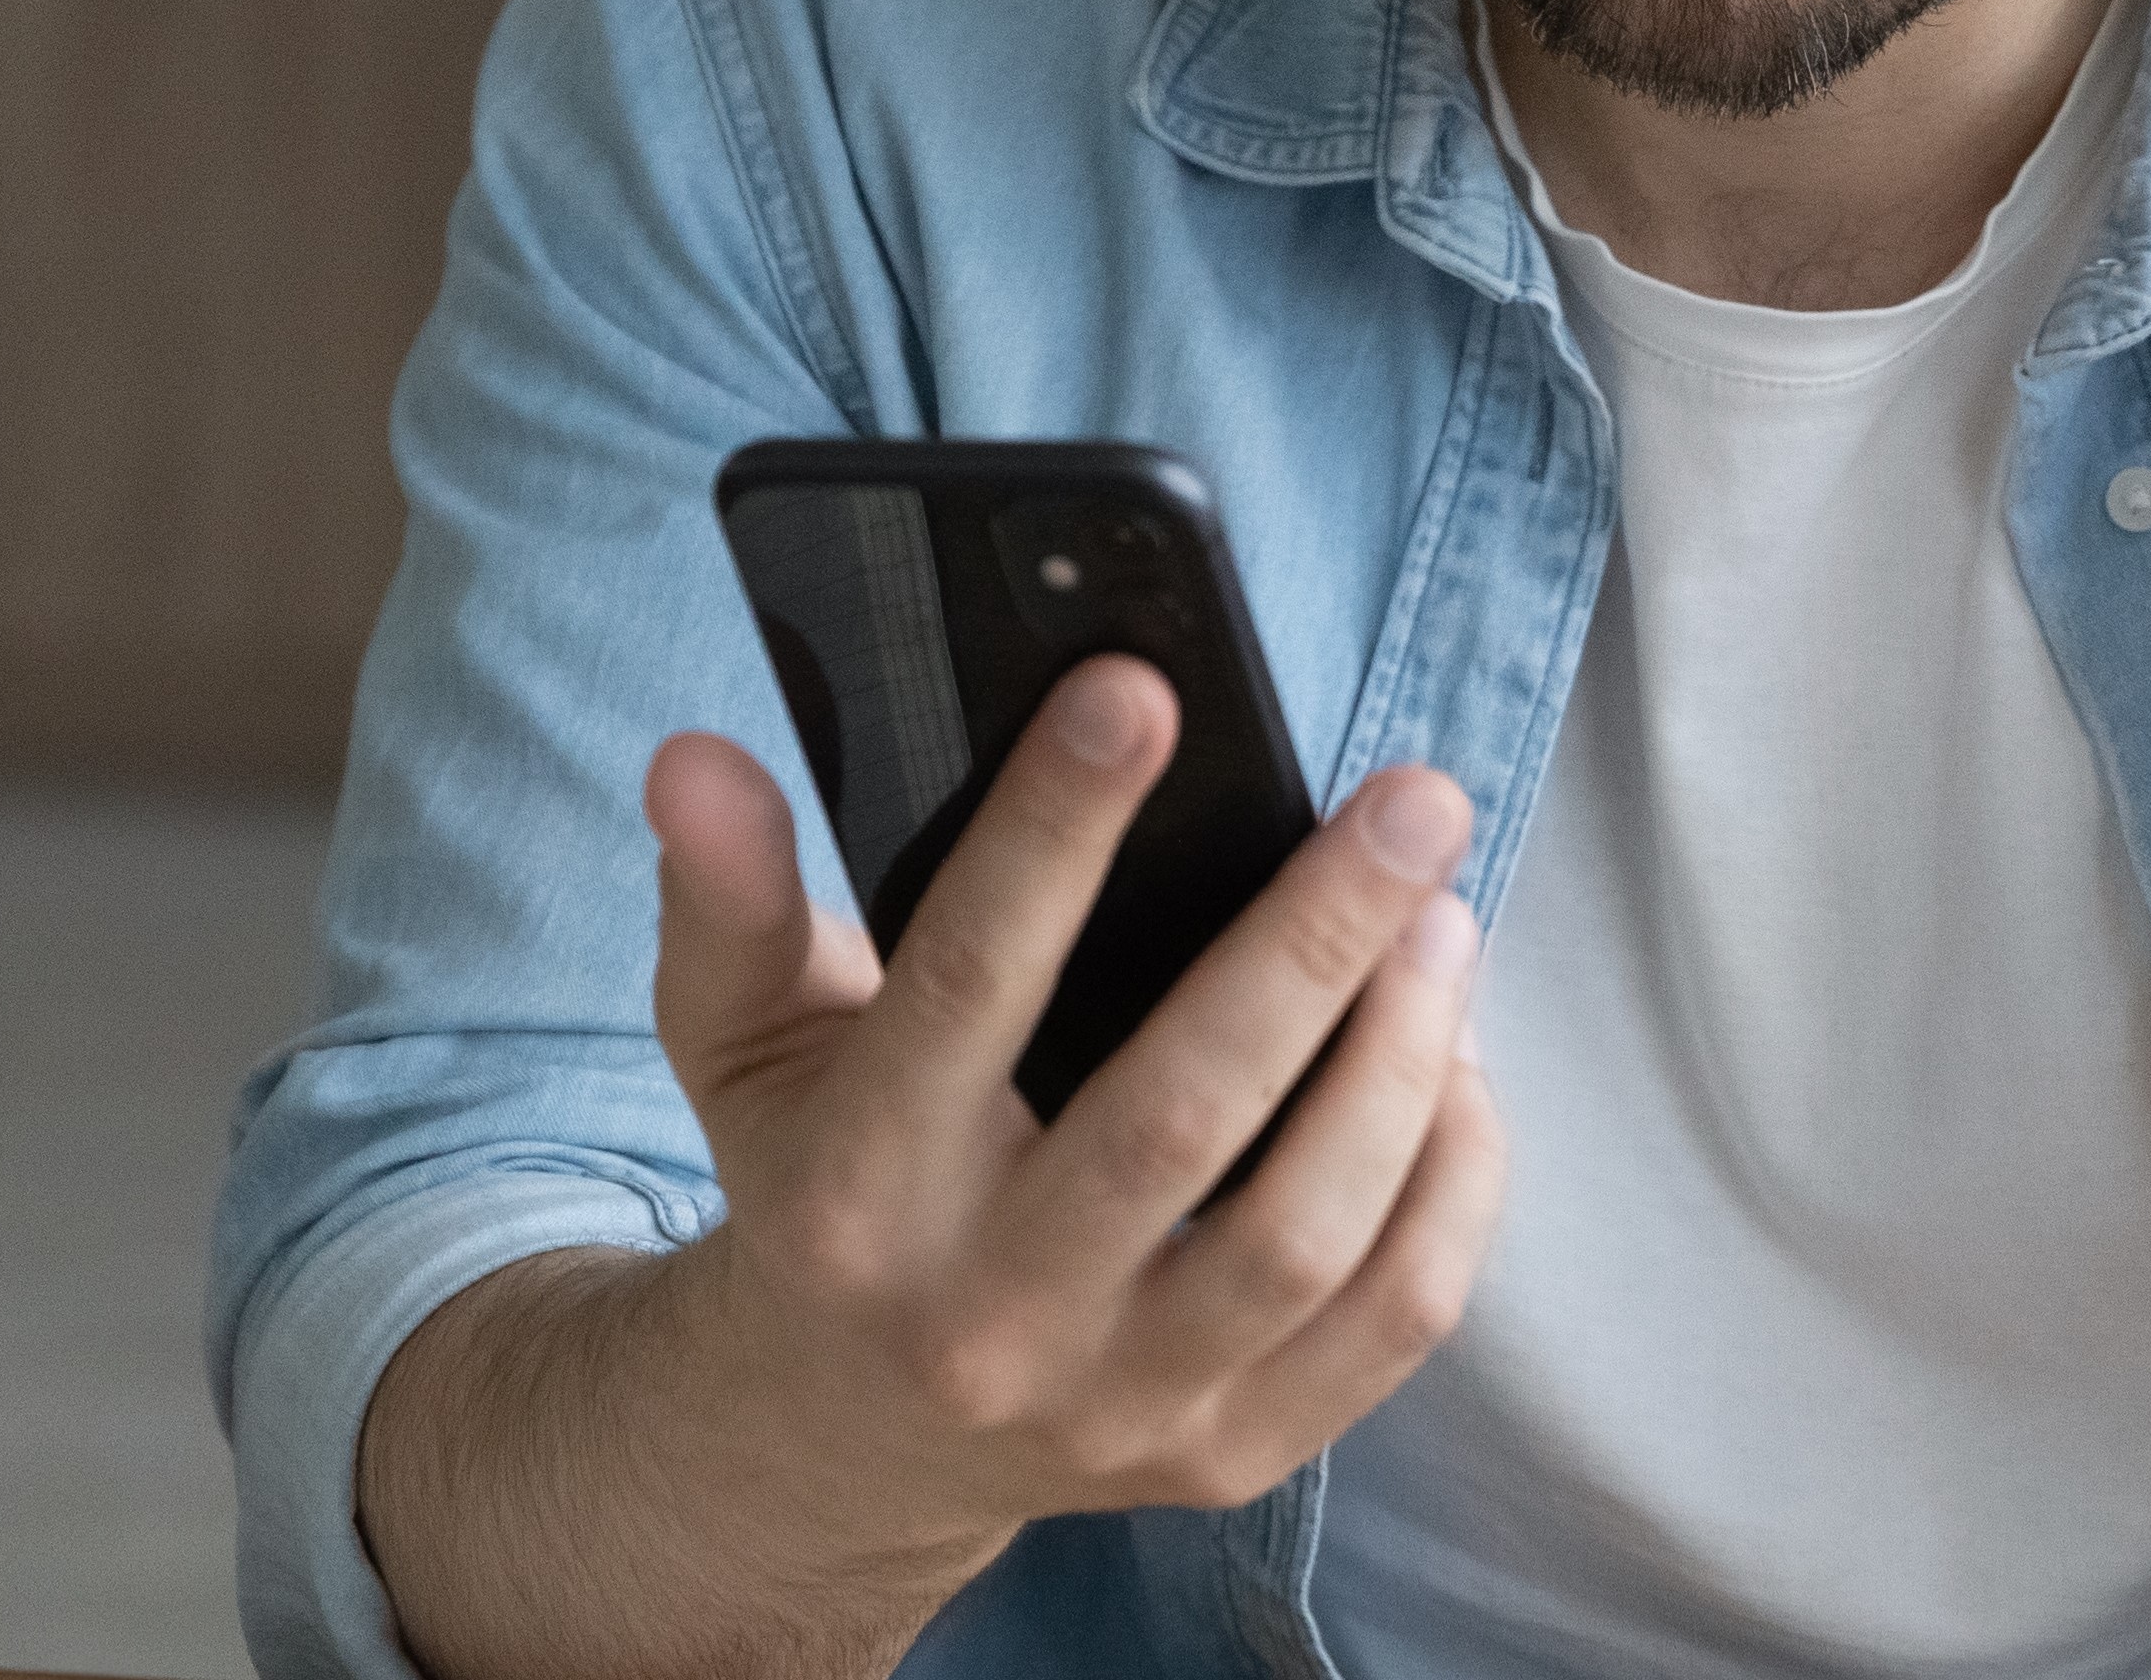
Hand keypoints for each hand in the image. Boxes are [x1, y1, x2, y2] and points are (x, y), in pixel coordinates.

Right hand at [633, 663, 1508, 1593]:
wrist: (836, 1448)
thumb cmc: (818, 1193)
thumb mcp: (741, 1048)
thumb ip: (726, 903)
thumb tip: (694, 762)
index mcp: (855, 1197)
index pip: (967, 987)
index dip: (1053, 831)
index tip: (1140, 690)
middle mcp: (986, 1318)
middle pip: (1182, 1115)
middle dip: (1316, 938)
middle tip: (1416, 800)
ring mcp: (1118, 1406)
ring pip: (1307, 1232)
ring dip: (1402, 1057)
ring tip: (1444, 918)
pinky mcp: (1227, 1458)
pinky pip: (1389, 1324)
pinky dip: (1450, 1183)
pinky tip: (1456, 1064)